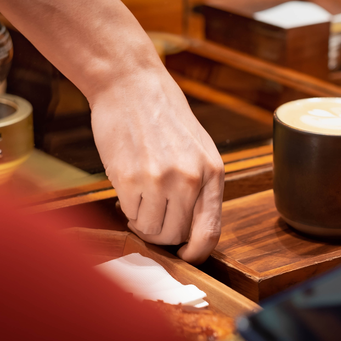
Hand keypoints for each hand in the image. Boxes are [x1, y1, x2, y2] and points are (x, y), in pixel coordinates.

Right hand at [90, 66, 223, 264]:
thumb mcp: (197, 149)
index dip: (197, 252)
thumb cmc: (163, 115)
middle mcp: (191, 179)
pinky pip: (131, 214)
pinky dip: (127, 208)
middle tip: (152, 217)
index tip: (186, 256)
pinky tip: (129, 188)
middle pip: (177, 235)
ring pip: (152, 230)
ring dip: (143, 221)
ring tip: (140, 200)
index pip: (211, 231)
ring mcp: (161, 180)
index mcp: (213, 172)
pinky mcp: (131, 179)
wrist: (131, 85)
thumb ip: (200, 185)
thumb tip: (191, 228)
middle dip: (163, 233)